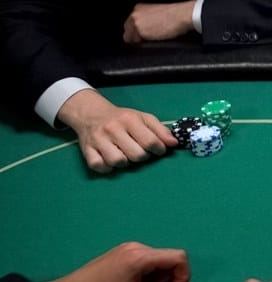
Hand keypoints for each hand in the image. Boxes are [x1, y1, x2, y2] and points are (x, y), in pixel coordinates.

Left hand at [37, 242, 196, 281]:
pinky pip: (145, 260)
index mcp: (141, 256)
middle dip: (168, 278)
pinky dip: (146, 274)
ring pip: (157, 260)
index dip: (183, 276)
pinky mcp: (121, 252)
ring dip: (157, 278)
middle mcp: (137, 246)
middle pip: (168, 258)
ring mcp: (128, 248)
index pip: (179, 257)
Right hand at [57, 89, 177, 172]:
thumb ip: (160, 130)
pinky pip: (99, 166)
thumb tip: (174, 144)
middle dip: (143, 157)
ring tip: (125, 155)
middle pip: (136, 154)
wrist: (92, 114)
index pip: (150, 142)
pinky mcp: (87, 150)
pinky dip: (106, 167)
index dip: (159, 150)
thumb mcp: (143, 118)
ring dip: (125, 162)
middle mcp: (113, 129)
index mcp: (129, 120)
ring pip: (118, 161)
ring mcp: (98, 140)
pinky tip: (110, 161)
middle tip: (140, 151)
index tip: (159, 150)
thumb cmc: (123, 118)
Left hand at [123, 1, 197, 42]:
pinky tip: (154, 38)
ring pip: (130, 38)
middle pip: (127, 31)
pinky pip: (135, 43)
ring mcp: (135, 22)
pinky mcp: (139, 31)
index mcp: (139, 8)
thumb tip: (145, 29)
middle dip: (136, 36)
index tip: (144, 34)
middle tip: (150, 37)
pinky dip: (143, 44)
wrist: (181, 15)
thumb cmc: (176, 15)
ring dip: (139, 40)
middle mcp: (134, 14)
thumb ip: (147, 19)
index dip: (136, 31)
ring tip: (154, 37)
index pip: (130, 24)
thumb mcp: (158, 13)